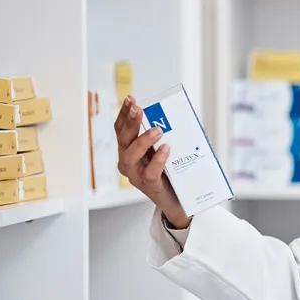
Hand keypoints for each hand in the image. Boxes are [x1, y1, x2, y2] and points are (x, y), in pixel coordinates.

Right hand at [115, 96, 189, 228]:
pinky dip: (158, 159)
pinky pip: (150, 172)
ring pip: (131, 155)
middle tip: (139, 108)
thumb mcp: (164, 150)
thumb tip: (176, 115)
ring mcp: (135, 176)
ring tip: (158, 130)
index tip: (131, 98)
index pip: (121, 129)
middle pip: (123, 139)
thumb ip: (163, 137)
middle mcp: (127, 163)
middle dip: (130, 122)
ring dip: (143, 140)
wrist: (178, 201)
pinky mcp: (149, 186)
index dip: (125, 114)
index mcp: (129, 151)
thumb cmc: (170, 173)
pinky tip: (166, 148)